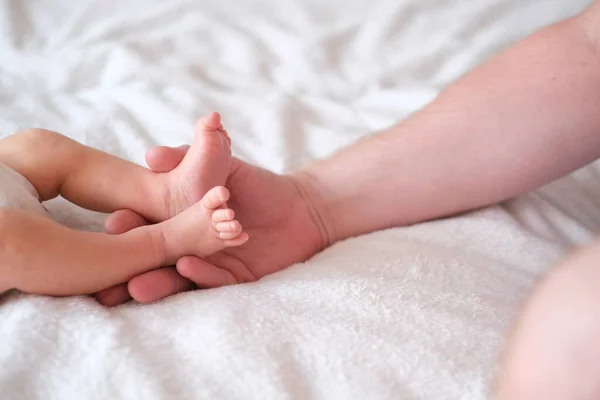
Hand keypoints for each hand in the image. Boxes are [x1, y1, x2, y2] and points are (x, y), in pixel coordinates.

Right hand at [95, 146, 327, 305]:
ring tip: (136, 285)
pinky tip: (187, 264)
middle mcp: (191, 247)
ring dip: (159, 281)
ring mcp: (212, 265)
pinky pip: (215, 280)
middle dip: (134, 266)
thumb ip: (188, 158)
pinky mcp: (236, 278)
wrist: (300, 206)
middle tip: (107, 274)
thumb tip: (151, 155)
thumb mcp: (222, 167)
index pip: (150, 226)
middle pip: (158, 259)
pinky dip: (201, 273)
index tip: (112, 222)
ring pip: (180, 277)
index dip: (132, 225)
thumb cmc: (257, 186)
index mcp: (182, 222)